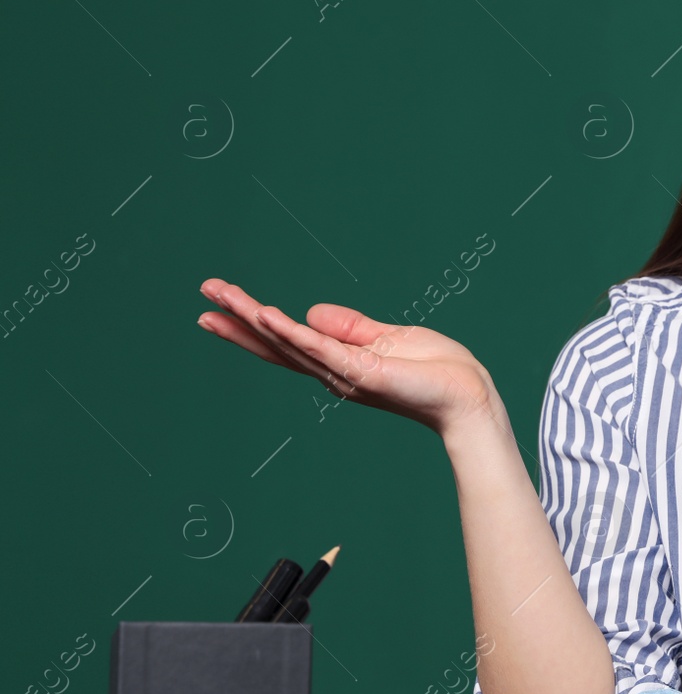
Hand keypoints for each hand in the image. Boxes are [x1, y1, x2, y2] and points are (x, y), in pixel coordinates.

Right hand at [197, 279, 499, 435]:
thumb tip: (310, 311)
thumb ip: (351, 327)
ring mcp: (345, 373)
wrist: (468, 395)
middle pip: (276, 343)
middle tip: (202, 297)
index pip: (286, 340)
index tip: (218, 304)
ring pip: (290, 343)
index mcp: (339, 361)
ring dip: (254, 319)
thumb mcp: (388, 337)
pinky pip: (322, 349)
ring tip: (221, 298)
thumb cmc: (436, 371)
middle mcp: (334, 372)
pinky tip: (266, 315)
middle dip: (238, 320)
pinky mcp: (363, 372)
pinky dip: (293, 333)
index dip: (252, 323)